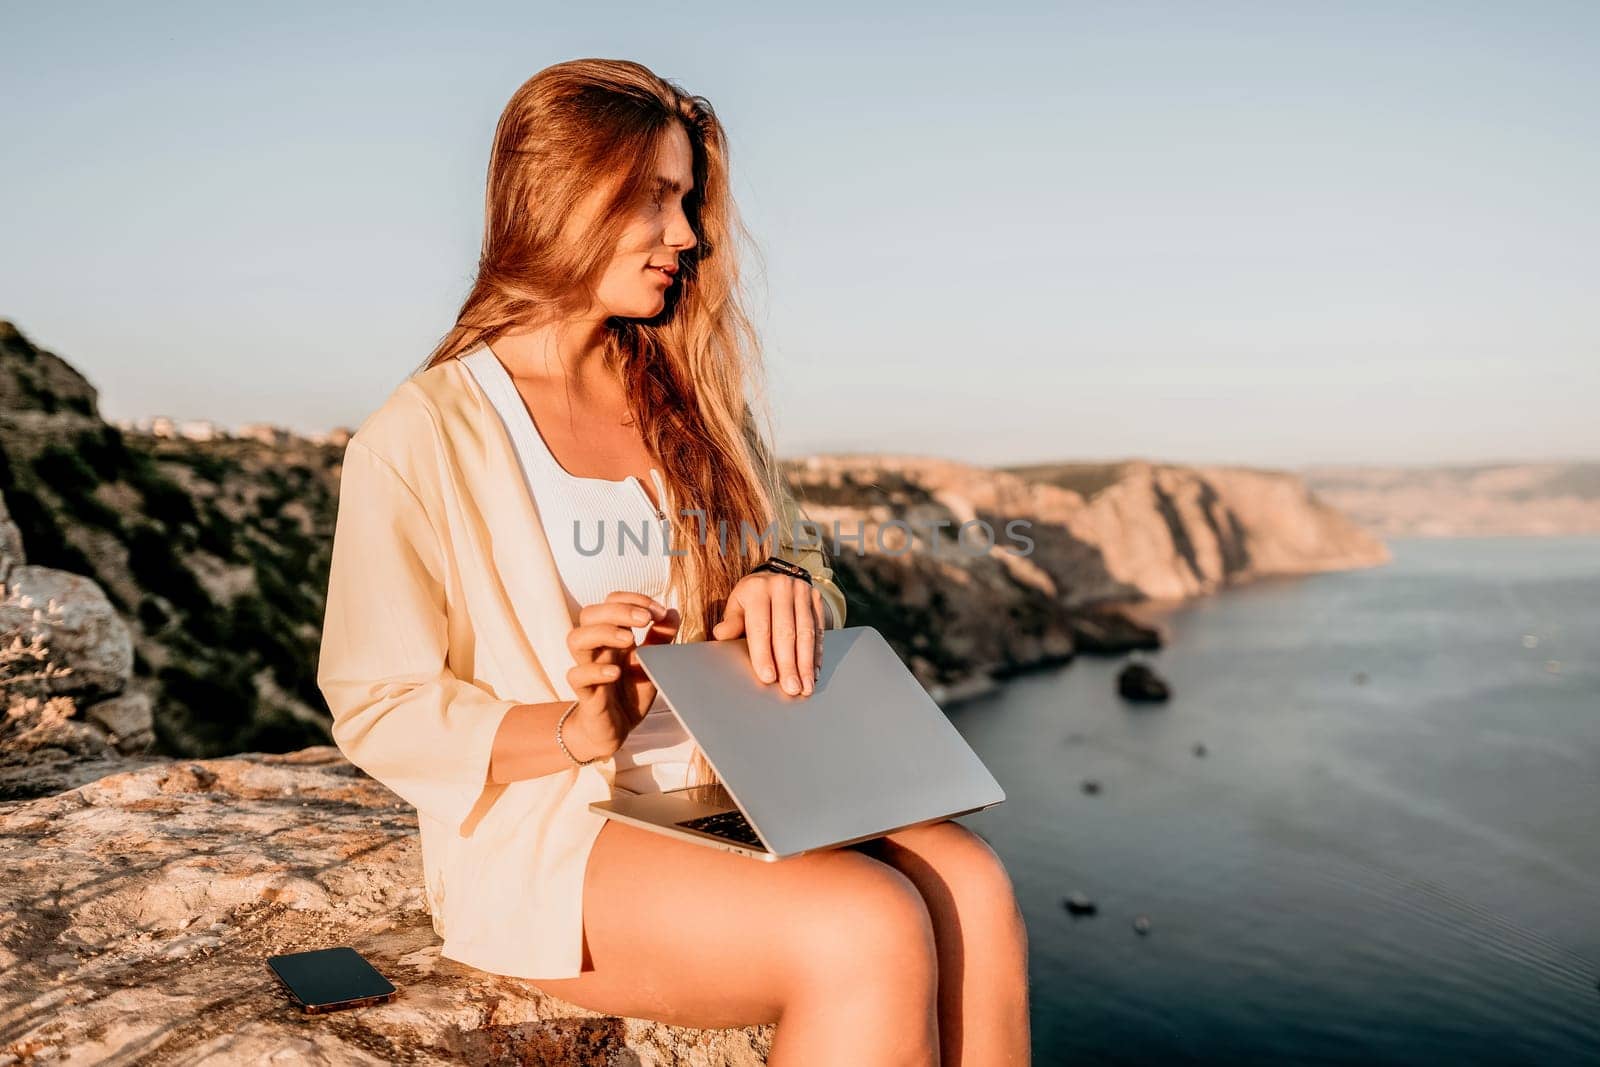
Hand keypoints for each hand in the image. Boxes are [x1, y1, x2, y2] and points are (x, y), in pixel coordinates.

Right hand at [564, 591, 680, 759]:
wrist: (614, 730)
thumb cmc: (629, 693)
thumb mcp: (652, 664)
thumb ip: (660, 639)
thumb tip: (672, 613)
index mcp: (611, 636)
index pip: (610, 602)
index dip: (633, 600)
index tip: (659, 612)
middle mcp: (596, 648)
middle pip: (589, 614)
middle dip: (618, 610)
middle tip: (645, 620)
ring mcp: (588, 669)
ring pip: (575, 639)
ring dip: (603, 633)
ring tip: (629, 640)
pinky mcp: (585, 694)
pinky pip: (576, 676)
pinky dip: (595, 671)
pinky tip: (616, 672)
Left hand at [711, 569, 824, 697]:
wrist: (775, 577)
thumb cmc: (752, 598)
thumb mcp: (737, 605)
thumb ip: (731, 621)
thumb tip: (721, 634)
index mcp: (757, 589)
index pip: (761, 627)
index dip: (764, 654)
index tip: (768, 677)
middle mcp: (782, 587)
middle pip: (786, 632)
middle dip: (789, 664)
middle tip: (791, 688)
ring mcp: (802, 592)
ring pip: (806, 632)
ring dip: (806, 663)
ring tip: (805, 686)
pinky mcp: (816, 599)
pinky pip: (819, 630)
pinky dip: (817, 653)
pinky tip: (813, 672)